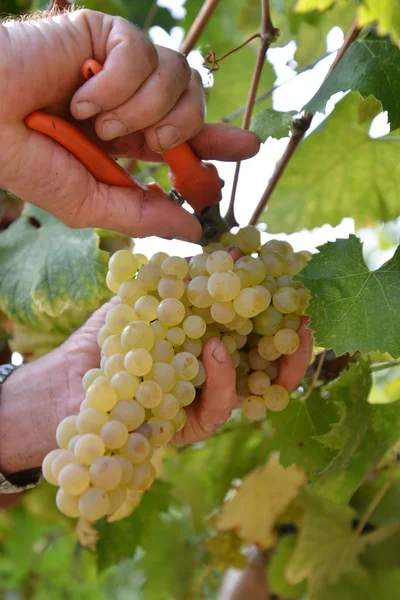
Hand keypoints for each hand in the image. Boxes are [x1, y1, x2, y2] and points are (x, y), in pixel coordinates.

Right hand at [0, 9, 259, 239]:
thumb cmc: (26, 160)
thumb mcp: (89, 203)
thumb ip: (141, 214)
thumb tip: (191, 232)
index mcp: (125, 137)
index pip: (184, 136)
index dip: (218, 140)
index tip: (248, 147)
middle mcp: (129, 101)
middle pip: (193, 100)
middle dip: (188, 125)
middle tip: (159, 139)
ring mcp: (119, 67)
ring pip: (178, 77)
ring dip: (141, 110)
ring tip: (99, 122)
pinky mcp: (105, 36)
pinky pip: (143, 55)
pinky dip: (114, 85)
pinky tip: (81, 94)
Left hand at [0, 299, 311, 481]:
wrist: (64, 386)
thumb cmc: (108, 341)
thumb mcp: (148, 299)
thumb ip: (187, 279)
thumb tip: (232, 250)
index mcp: (208, 344)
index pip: (255, 332)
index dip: (279, 313)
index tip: (293, 288)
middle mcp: (212, 375)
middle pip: (267, 366)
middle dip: (293, 346)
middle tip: (306, 320)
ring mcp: (204, 402)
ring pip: (256, 392)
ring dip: (277, 365)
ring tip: (284, 333)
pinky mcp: (190, 427)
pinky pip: (219, 409)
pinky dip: (223, 379)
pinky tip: (215, 349)